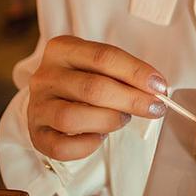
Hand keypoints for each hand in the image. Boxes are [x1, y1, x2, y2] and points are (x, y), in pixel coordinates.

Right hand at [28, 35, 168, 160]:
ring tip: (122, 119)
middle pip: (91, 88)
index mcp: (62, 49)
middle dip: (130, 100)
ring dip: (108, 121)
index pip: (102, 57)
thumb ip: (125, 74)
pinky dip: (87, 145)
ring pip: (72, 118)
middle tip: (153, 108)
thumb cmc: (84, 80)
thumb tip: (156, 90)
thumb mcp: (100, 66)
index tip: (160, 87)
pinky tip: (99, 137)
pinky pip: (62, 146)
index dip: (135, 72)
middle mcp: (45, 76)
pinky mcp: (36, 134)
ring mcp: (37, 106)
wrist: (53, 99)